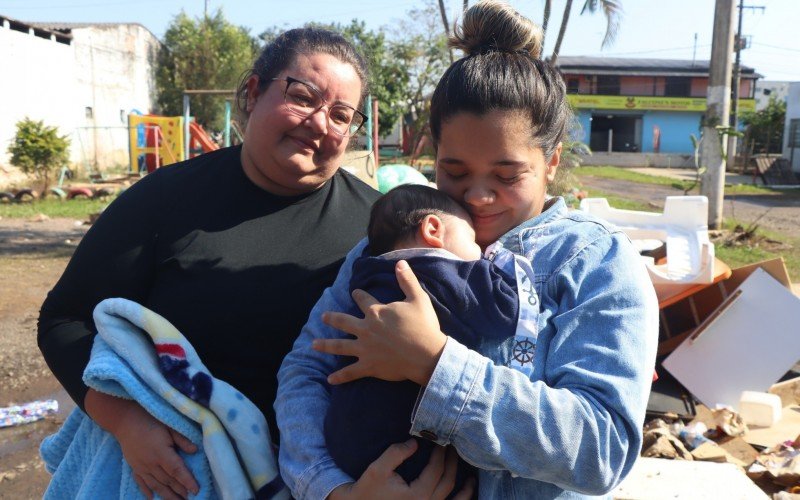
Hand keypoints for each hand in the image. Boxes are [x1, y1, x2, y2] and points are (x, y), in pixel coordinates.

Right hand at [85, 390, 199, 498]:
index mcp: (162, 453)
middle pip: (167, 481)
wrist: (125, 420)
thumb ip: (182, 440)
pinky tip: (152, 499)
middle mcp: (151, 463)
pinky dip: (147, 491)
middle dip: (179, 491)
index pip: (177, 470)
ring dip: (167, 495)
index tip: (196, 490)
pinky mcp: (134, 467)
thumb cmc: (150, 420)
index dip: (187, 481)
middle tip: (189, 499)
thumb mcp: (169, 426)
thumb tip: (195, 451)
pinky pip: (141, 482)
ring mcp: (141, 467)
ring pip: (155, 485)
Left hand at [315, 260, 446, 385]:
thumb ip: (407, 280)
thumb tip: (400, 263)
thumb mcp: (418, 299)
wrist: (426, 354)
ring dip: (326, 345)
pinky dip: (340, 377)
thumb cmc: (423, 326)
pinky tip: (329, 380)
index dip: (358, 295)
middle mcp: (366, 329)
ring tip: (314, 344)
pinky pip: (350, 372)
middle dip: (332, 318)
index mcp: (376, 312)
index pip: (363, 300)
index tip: (354, 293)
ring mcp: (365, 348)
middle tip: (323, 316)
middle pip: (343, 321)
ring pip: (340, 346)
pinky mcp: (368, 365)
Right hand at [328, 440, 471, 499]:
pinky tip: (463, 496)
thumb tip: (416, 442)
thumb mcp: (378, 469)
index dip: (440, 453)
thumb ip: (396, 453)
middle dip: (452, 463)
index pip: (436, 470)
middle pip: (448, 482)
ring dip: (465, 490)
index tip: (442, 440)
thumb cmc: (367, 490)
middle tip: (453, 448)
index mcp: (417, 495)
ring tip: (471, 478)